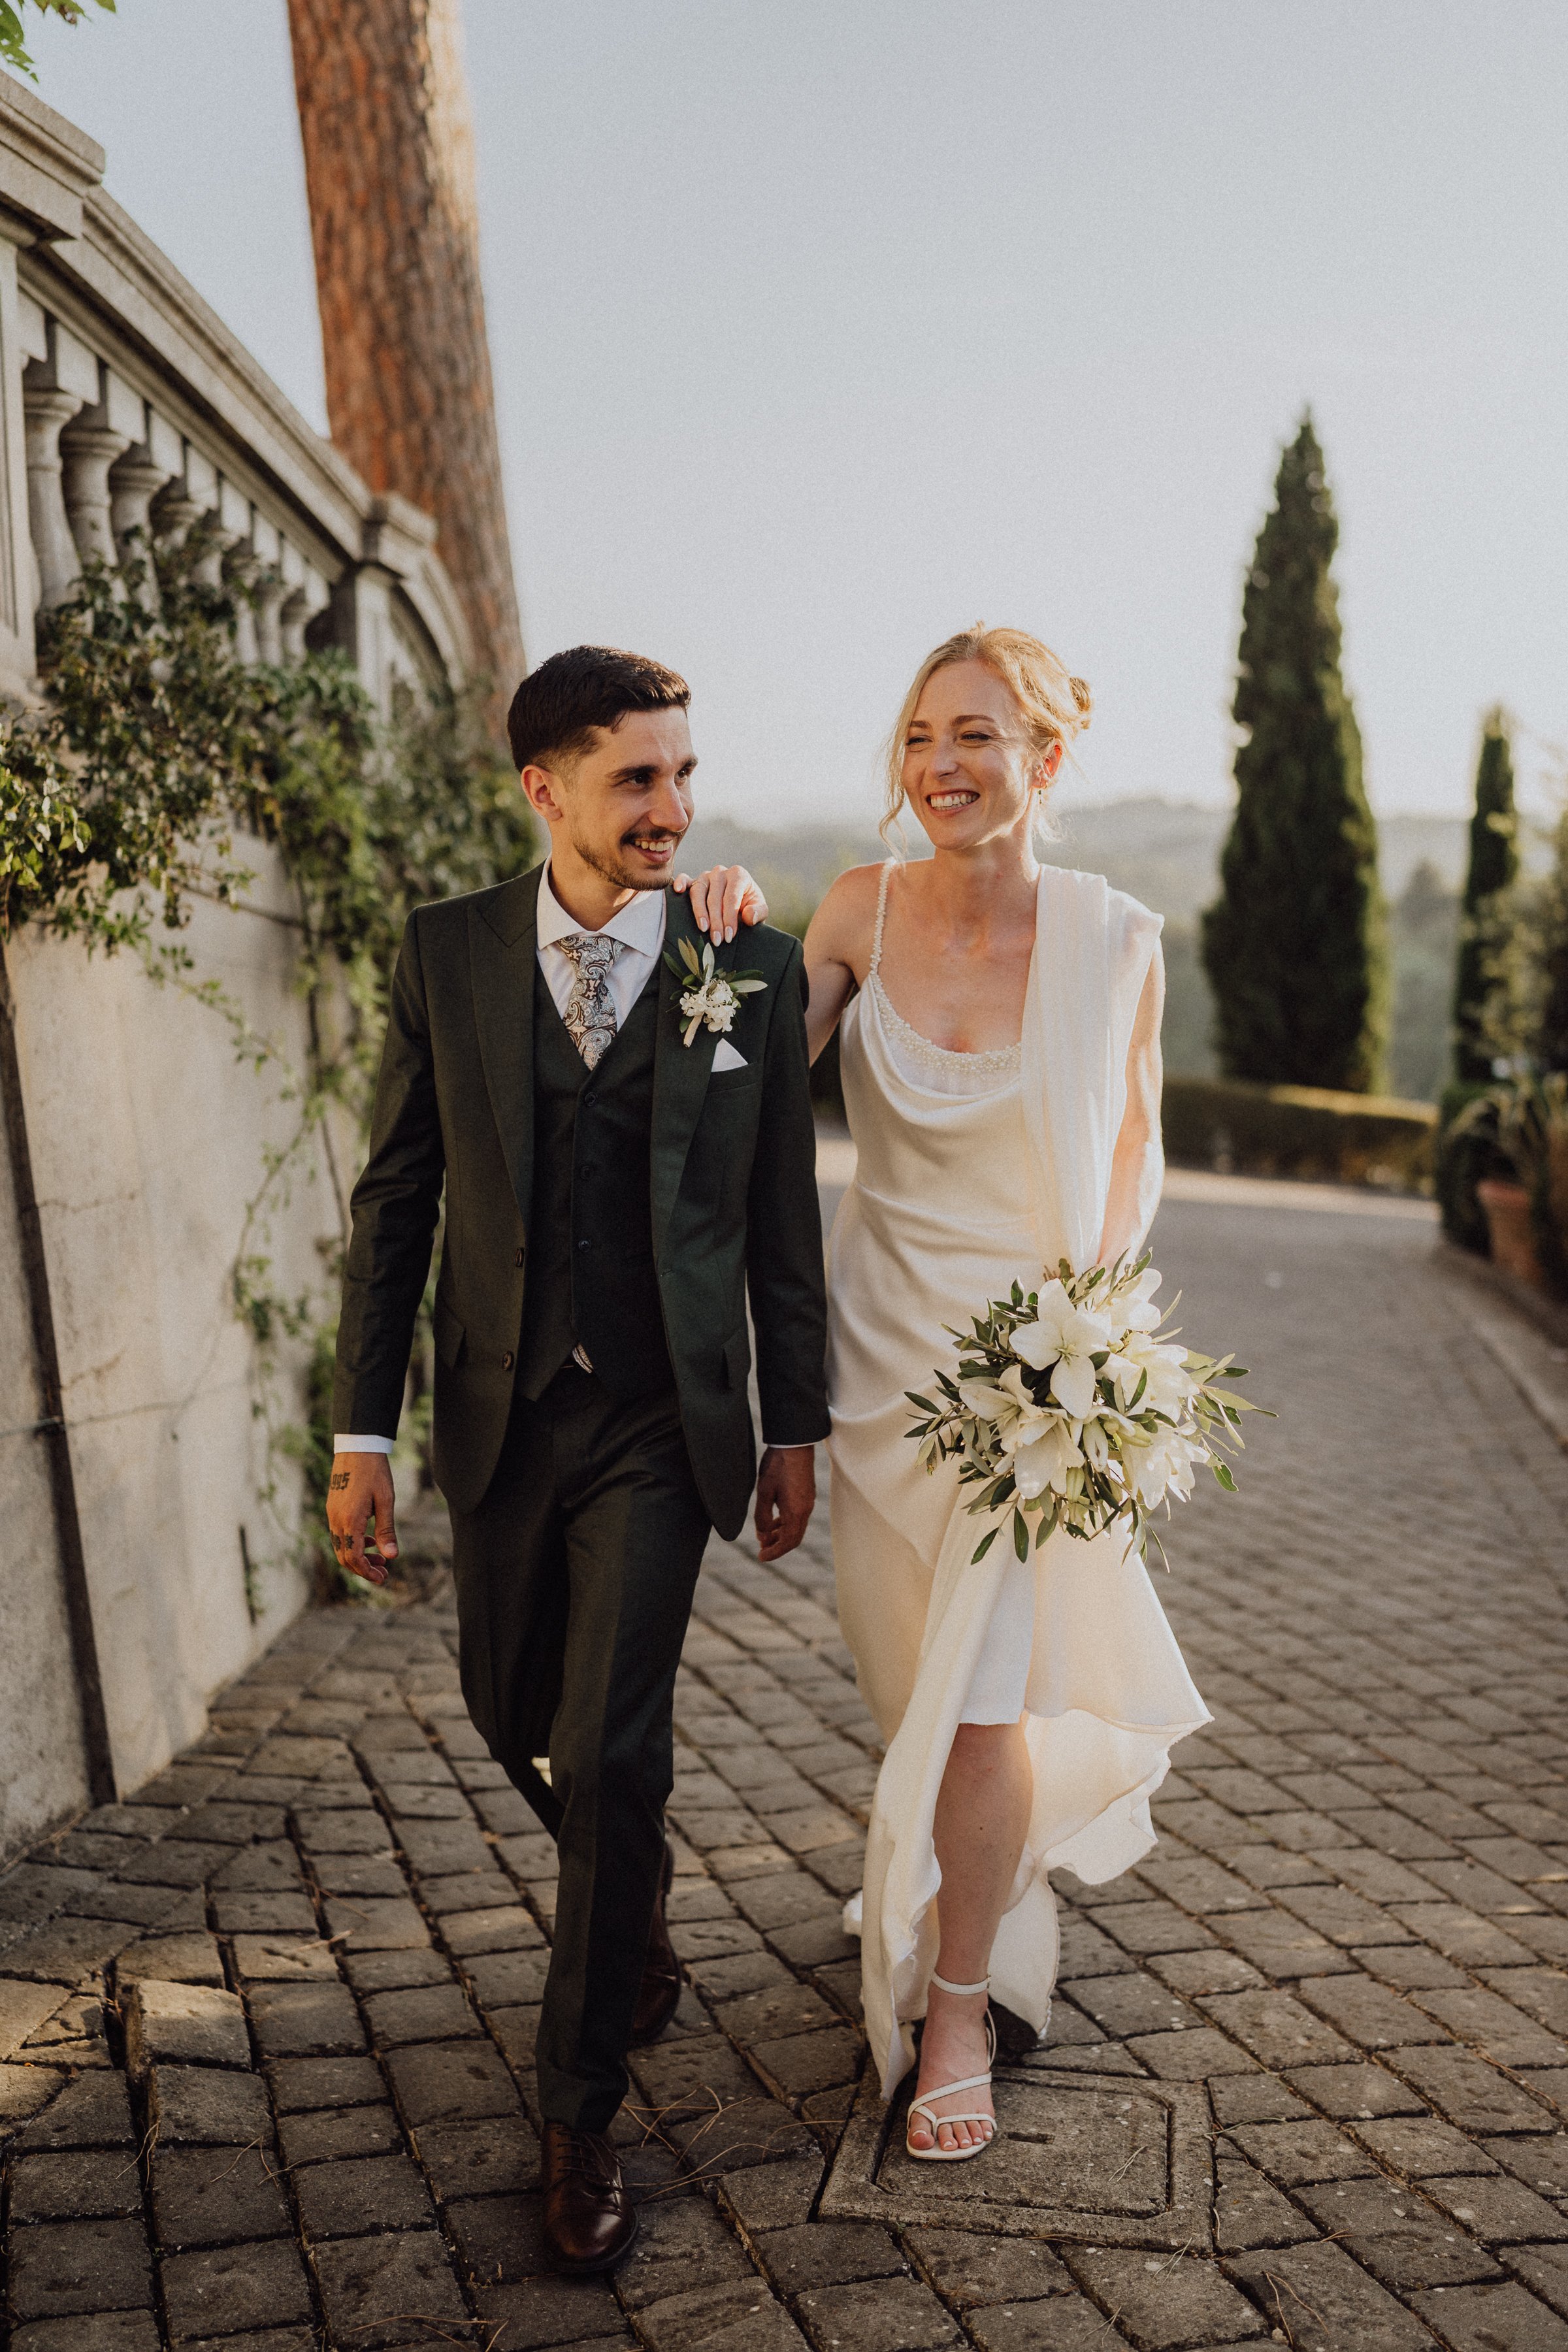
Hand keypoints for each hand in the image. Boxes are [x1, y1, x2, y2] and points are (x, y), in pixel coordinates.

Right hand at [326, 1452, 398, 1585]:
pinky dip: (353, 1543)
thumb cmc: (375, 1472)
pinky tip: (370, 1539)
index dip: (367, 1572)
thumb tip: (392, 1556)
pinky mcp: (333, 1508)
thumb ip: (387, 1530)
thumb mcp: (386, 1501)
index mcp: (350, 1521)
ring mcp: (332, 1514)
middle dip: (363, 1569)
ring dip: (358, 1557)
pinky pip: (339, 1534)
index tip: (382, 1577)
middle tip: (383, 1572)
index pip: (354, 1558)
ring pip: (341, 1547)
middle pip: (345, 1557)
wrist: (357, 1447)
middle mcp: (336, 1520)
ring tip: (380, 1558)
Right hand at [672, 864, 767, 941]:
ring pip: (698, 891)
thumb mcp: (760, 910)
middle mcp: (720, 872)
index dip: (729, 918)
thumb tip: (748, 915)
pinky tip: (678, 891)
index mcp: (738, 875)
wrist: (739, 904)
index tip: (729, 936)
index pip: (731, 897)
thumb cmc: (749, 906)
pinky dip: (680, 883)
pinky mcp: (693, 881)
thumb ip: (758, 912)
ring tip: (703, 928)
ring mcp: (705, 876)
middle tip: (717, 940)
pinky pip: (684, 879)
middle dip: (716, 921)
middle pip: (714, 896)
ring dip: (699, 911)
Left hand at [754, 1445, 814, 1561]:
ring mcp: (808, 1502)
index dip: (774, 1553)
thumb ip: (762, 1517)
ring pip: (797, 1528)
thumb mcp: (764, 1492)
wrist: (794, 1443)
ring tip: (766, 1536)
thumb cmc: (777, 1465)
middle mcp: (805, 1510)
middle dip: (778, 1546)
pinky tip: (775, 1520)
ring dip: (782, 1535)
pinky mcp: (807, 1494)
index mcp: (795, 1512)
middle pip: (794, 1538)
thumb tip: (763, 1536)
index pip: (788, 1542)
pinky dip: (787, 1524)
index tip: (761, 1557)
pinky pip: (799, 1517)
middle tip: (762, 1549)